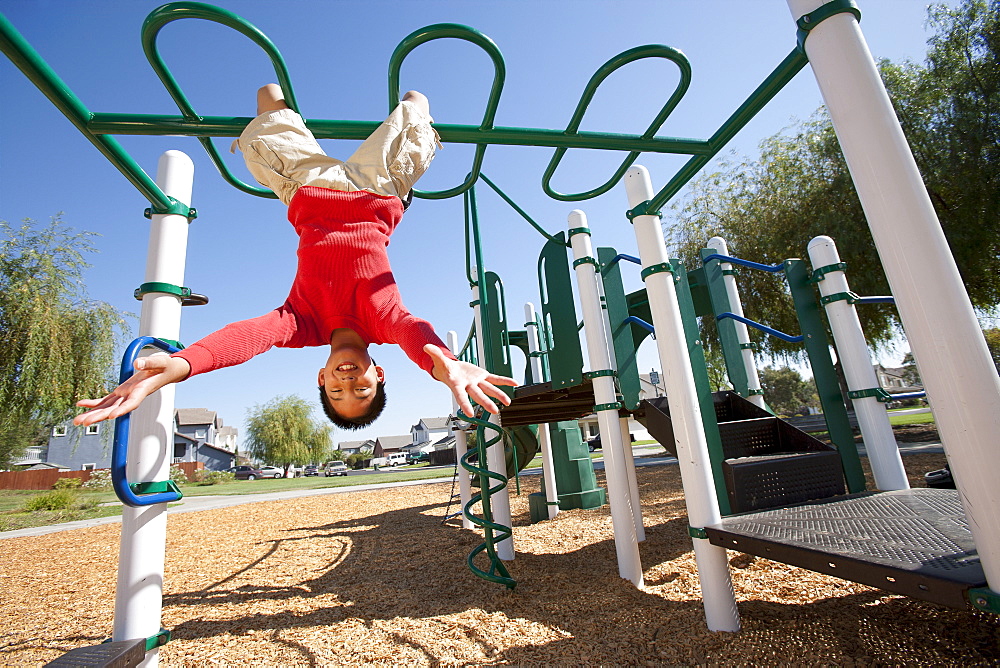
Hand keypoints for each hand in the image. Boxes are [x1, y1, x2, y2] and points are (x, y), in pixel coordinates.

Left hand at [73, 354, 190, 425]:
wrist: (169, 370)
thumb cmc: (166, 366)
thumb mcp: (161, 362)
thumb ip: (150, 362)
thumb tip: (138, 363)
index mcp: (143, 390)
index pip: (132, 403)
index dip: (122, 410)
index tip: (111, 416)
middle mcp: (133, 395)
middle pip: (115, 409)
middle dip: (99, 416)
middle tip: (84, 423)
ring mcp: (126, 394)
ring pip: (108, 407)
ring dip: (93, 414)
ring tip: (77, 421)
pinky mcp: (122, 391)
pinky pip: (106, 399)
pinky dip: (94, 402)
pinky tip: (82, 404)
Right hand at [424, 344, 516, 416]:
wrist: (451, 371)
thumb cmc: (445, 369)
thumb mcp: (439, 361)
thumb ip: (435, 354)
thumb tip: (427, 347)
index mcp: (457, 384)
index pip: (460, 396)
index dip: (464, 404)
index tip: (469, 413)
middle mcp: (469, 386)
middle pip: (478, 395)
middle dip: (486, 403)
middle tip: (494, 411)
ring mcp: (477, 382)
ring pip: (489, 389)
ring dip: (499, 395)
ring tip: (507, 402)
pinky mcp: (483, 376)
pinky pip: (495, 379)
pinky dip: (505, 381)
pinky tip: (514, 383)